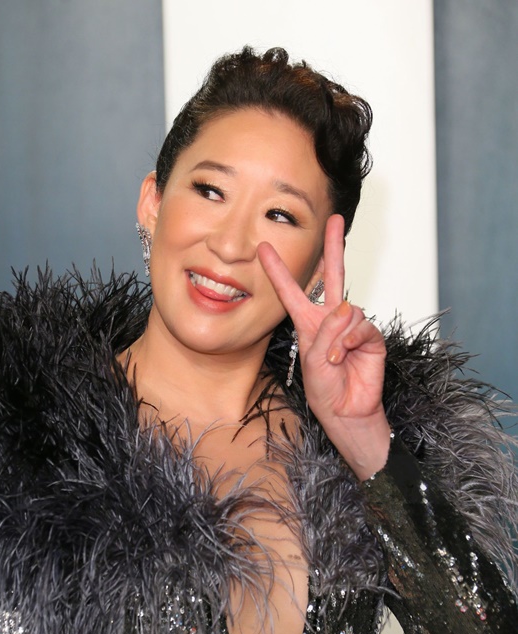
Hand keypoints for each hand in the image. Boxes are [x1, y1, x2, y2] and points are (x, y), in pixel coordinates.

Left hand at [258, 214, 390, 479]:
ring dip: (336, 335)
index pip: (292, 291)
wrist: (347, 412)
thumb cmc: (324, 390)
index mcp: (308, 323)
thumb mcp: (311, 359)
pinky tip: (343, 356)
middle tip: (335, 219)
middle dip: (333, 248)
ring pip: (347, 309)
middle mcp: (331, 320)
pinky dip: (349, 341)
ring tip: (331, 358)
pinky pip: (360, 326)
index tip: (264, 248)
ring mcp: (352, 327)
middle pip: (332, 276)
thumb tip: (346, 307)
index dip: (278, 270)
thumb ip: (325, 331)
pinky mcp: (371, 337)